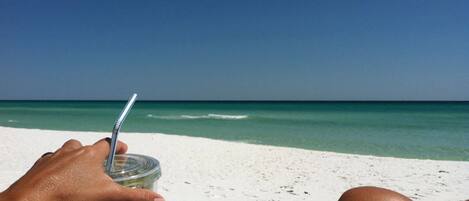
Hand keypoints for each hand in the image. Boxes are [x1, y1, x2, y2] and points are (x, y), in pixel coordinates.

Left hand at [0, 138, 164, 200]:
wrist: (33, 199)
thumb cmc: (70, 194)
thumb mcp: (109, 196)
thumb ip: (135, 197)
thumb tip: (159, 199)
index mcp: (91, 154)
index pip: (108, 143)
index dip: (117, 146)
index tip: (123, 149)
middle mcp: (72, 151)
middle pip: (87, 147)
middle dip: (94, 155)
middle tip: (100, 167)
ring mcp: (54, 157)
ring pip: (67, 152)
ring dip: (74, 158)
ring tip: (79, 174)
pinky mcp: (40, 166)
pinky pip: (51, 161)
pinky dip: (56, 167)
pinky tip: (59, 180)